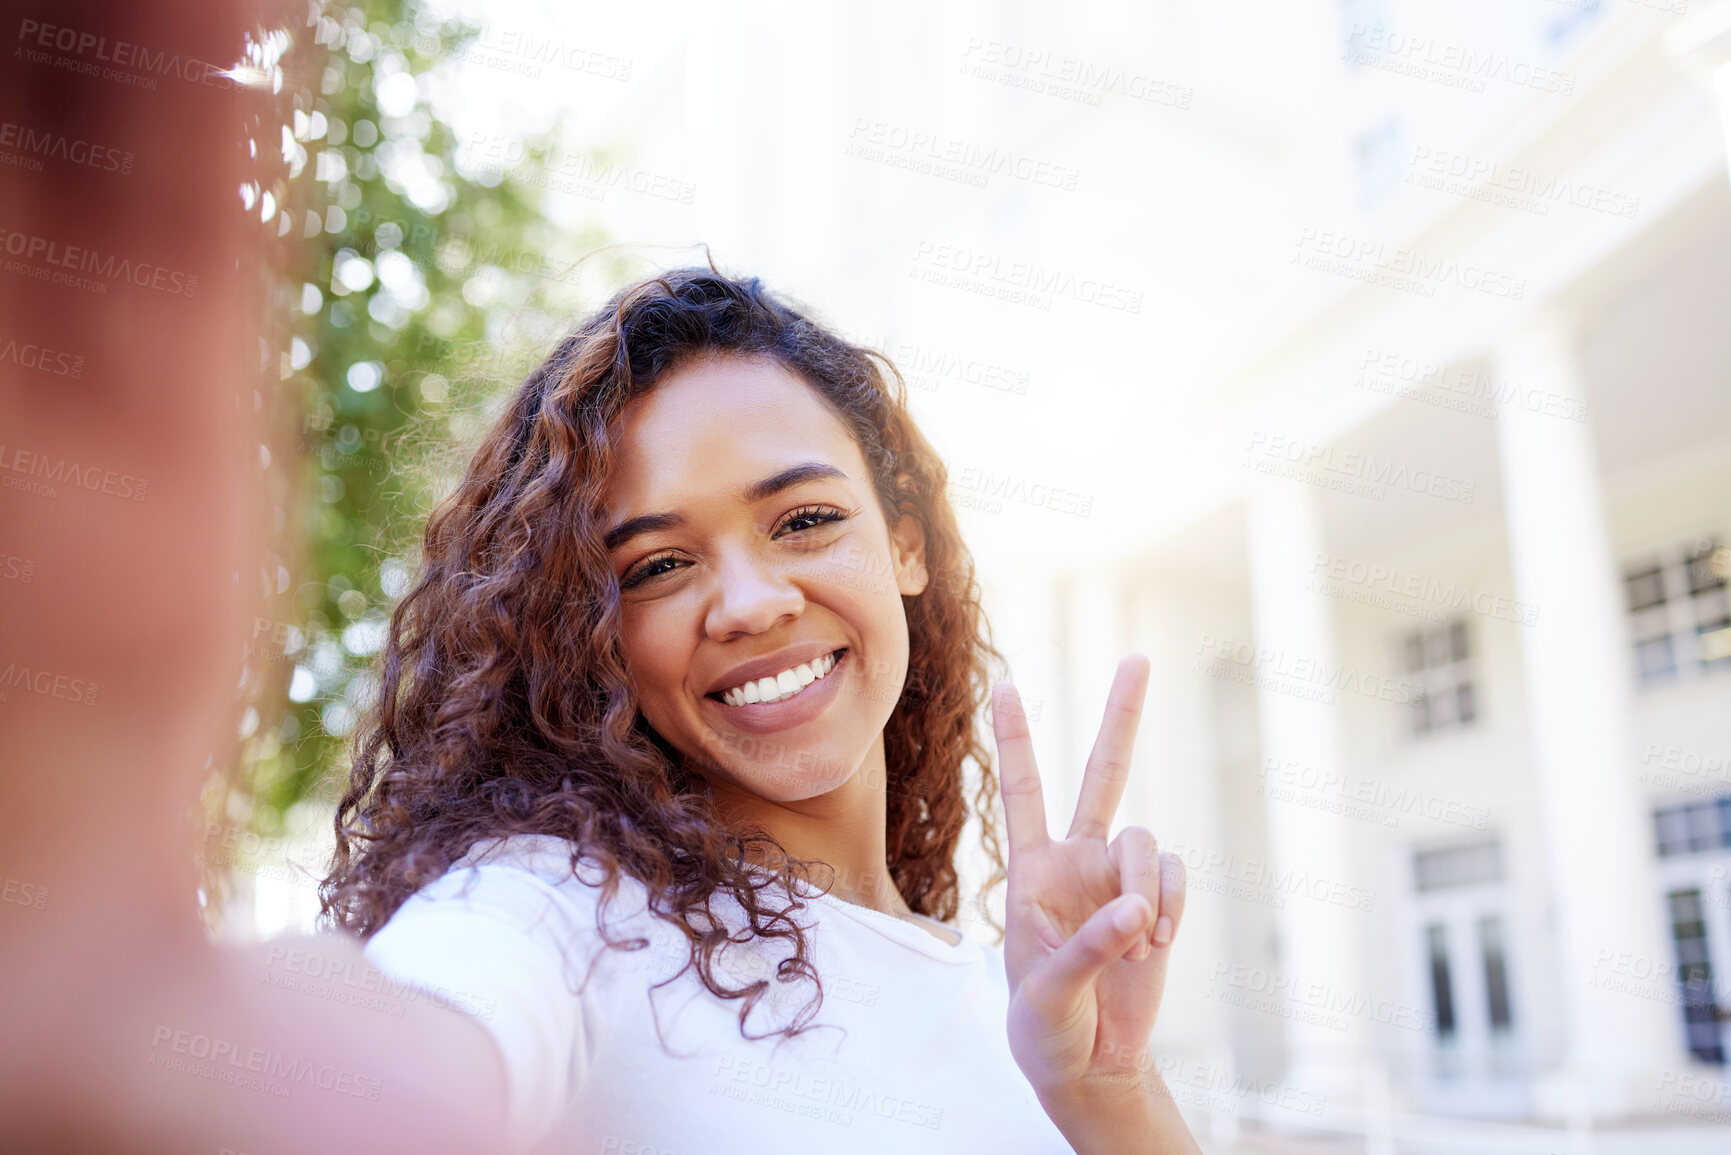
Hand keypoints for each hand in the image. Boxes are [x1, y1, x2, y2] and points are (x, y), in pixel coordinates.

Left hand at [994, 655, 1185, 1104]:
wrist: (1090, 1063)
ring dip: (1147, 888)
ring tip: (1138, 941)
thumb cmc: (1045, 1026)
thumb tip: (1135, 909)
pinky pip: (1174, 876)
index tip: (1003, 683)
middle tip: (1140, 658)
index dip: (1016, 739)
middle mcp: (1077, 860)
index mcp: (1031, 870)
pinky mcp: (1157, 902)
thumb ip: (1087, 947)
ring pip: (1146, 839)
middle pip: (1103, 775)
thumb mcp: (1046, 993)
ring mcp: (1120, 879)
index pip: (1022, 792)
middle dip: (1122, 717)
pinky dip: (1170, 908)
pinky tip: (1155, 944)